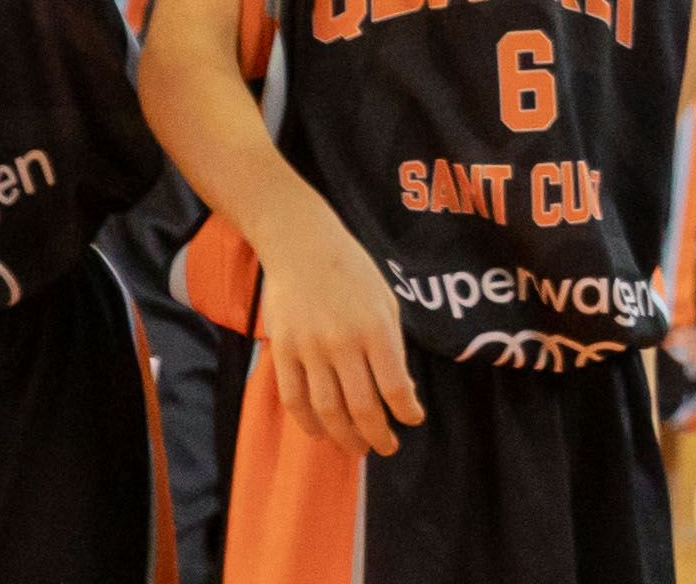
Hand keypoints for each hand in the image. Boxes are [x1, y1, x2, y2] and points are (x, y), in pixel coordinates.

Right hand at [249, 194, 423, 460]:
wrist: (302, 247)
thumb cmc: (354, 271)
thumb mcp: (387, 301)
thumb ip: (393, 346)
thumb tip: (403, 390)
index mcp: (377, 329)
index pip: (395, 386)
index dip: (406, 412)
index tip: (412, 421)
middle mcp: (344, 344)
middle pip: (362, 406)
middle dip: (377, 435)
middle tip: (386, 448)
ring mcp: (310, 350)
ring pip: (328, 409)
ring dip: (344, 436)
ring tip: (357, 448)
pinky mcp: (283, 352)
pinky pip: (294, 398)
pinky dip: (308, 423)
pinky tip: (320, 433)